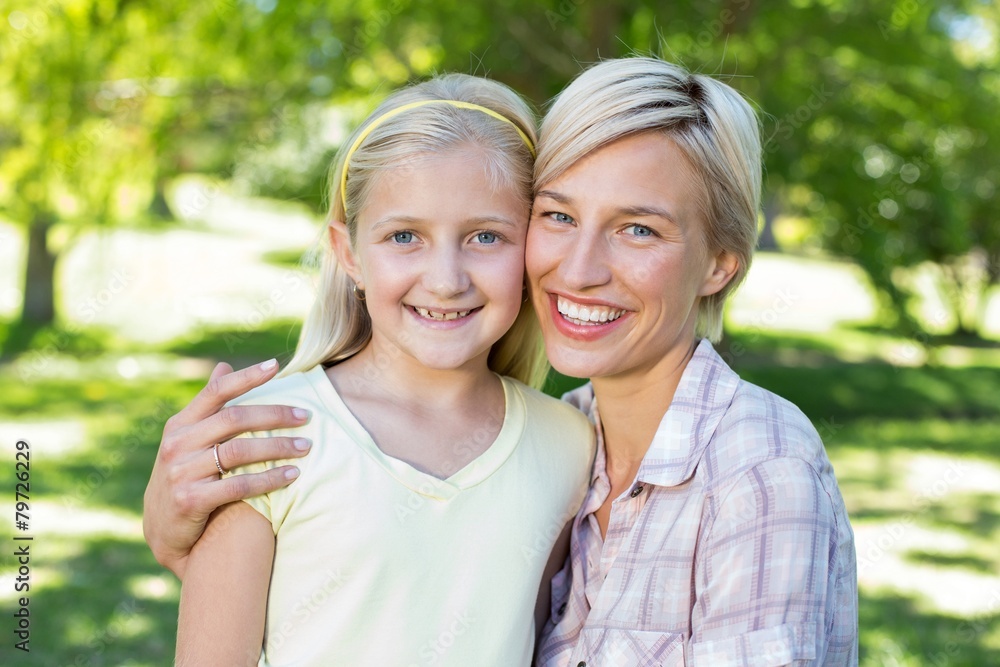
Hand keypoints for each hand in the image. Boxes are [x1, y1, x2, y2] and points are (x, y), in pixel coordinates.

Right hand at [142, 359, 310, 578]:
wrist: (163, 531)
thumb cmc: (185, 476)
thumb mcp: (188, 440)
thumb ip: (209, 407)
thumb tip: (225, 366)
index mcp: (180, 425)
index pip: (216, 392)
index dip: (246, 377)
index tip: (275, 366)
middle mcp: (177, 444)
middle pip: (234, 419)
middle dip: (275, 415)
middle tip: (306, 416)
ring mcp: (182, 472)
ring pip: (239, 451)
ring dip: (278, 447)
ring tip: (306, 447)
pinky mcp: (191, 500)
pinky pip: (240, 485)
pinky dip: (269, 479)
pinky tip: (292, 475)